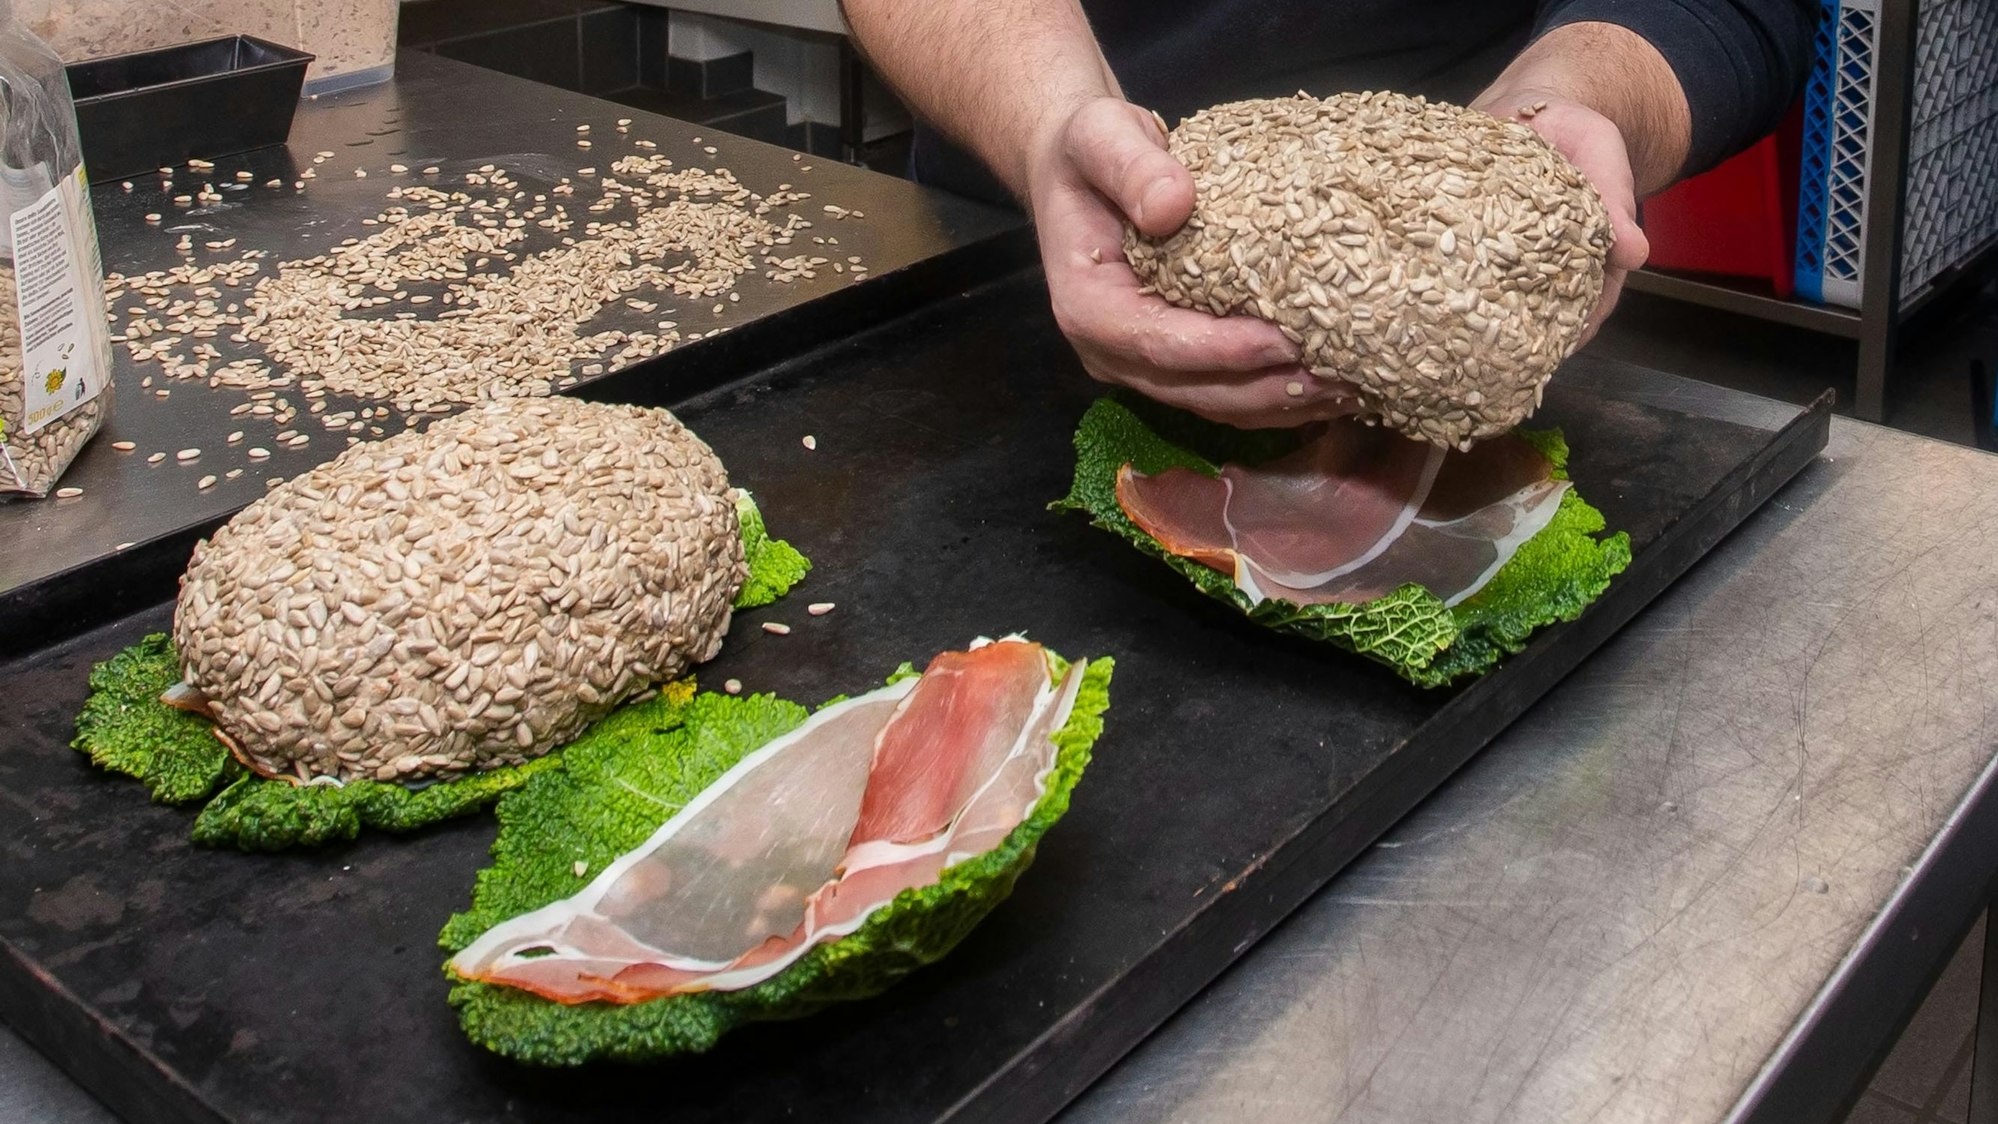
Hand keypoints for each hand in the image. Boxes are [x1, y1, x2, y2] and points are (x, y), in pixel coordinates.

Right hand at [1024, 96, 1355, 428]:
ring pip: (1214, 401)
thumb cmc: (1088, 148)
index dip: (1225, 349)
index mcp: (1087, 305)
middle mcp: (1108, 350)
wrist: (1076, 169)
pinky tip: (1328, 380)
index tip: (1288, 340)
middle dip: (1268, 388)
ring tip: (1351, 386)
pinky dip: (1274, 391)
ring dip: (1281, 400)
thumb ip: (1130, 167)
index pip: (1159, 343)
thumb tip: (1174, 205)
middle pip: (1194, 388)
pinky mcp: (1169, 362)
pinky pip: (1224, 390)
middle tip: (1344, 377)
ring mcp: (1138, 363)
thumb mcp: (1100, 136)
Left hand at [1474, 90, 1648, 346]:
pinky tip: (1433, 303)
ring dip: (1484, 319)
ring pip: (1499, 301)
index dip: (1581, 325)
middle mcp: (1546, 263)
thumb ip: (1615, 197)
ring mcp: (1505, 258)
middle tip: (1506, 359)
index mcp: (1588, 252)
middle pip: (1544, 313)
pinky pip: (1460, 271)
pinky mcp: (1470, 244)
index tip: (1566, 344)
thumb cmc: (1574, 130)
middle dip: (1527, 337)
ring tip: (1465, 345)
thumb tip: (1634, 254)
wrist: (1528, 106)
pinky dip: (1450, 285)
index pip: (1593, 301)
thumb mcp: (1601, 152)